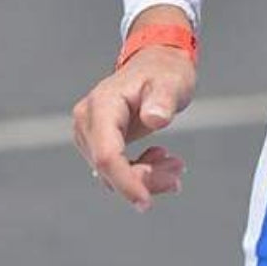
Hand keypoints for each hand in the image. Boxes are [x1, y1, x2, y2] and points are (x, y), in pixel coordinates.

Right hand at [71, 48, 194, 211]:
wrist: (158, 63)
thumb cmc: (164, 71)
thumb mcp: (171, 82)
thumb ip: (163, 100)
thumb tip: (154, 118)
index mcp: (102, 105)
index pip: (106, 154)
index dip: (125, 181)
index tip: (145, 202)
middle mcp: (88, 120)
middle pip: (109, 167)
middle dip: (144, 178)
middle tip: (177, 172)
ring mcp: (90, 132)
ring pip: (111, 173)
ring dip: (145, 177)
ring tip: (175, 166)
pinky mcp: (99, 141)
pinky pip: (115, 168)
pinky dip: (139, 172)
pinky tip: (161, 161)